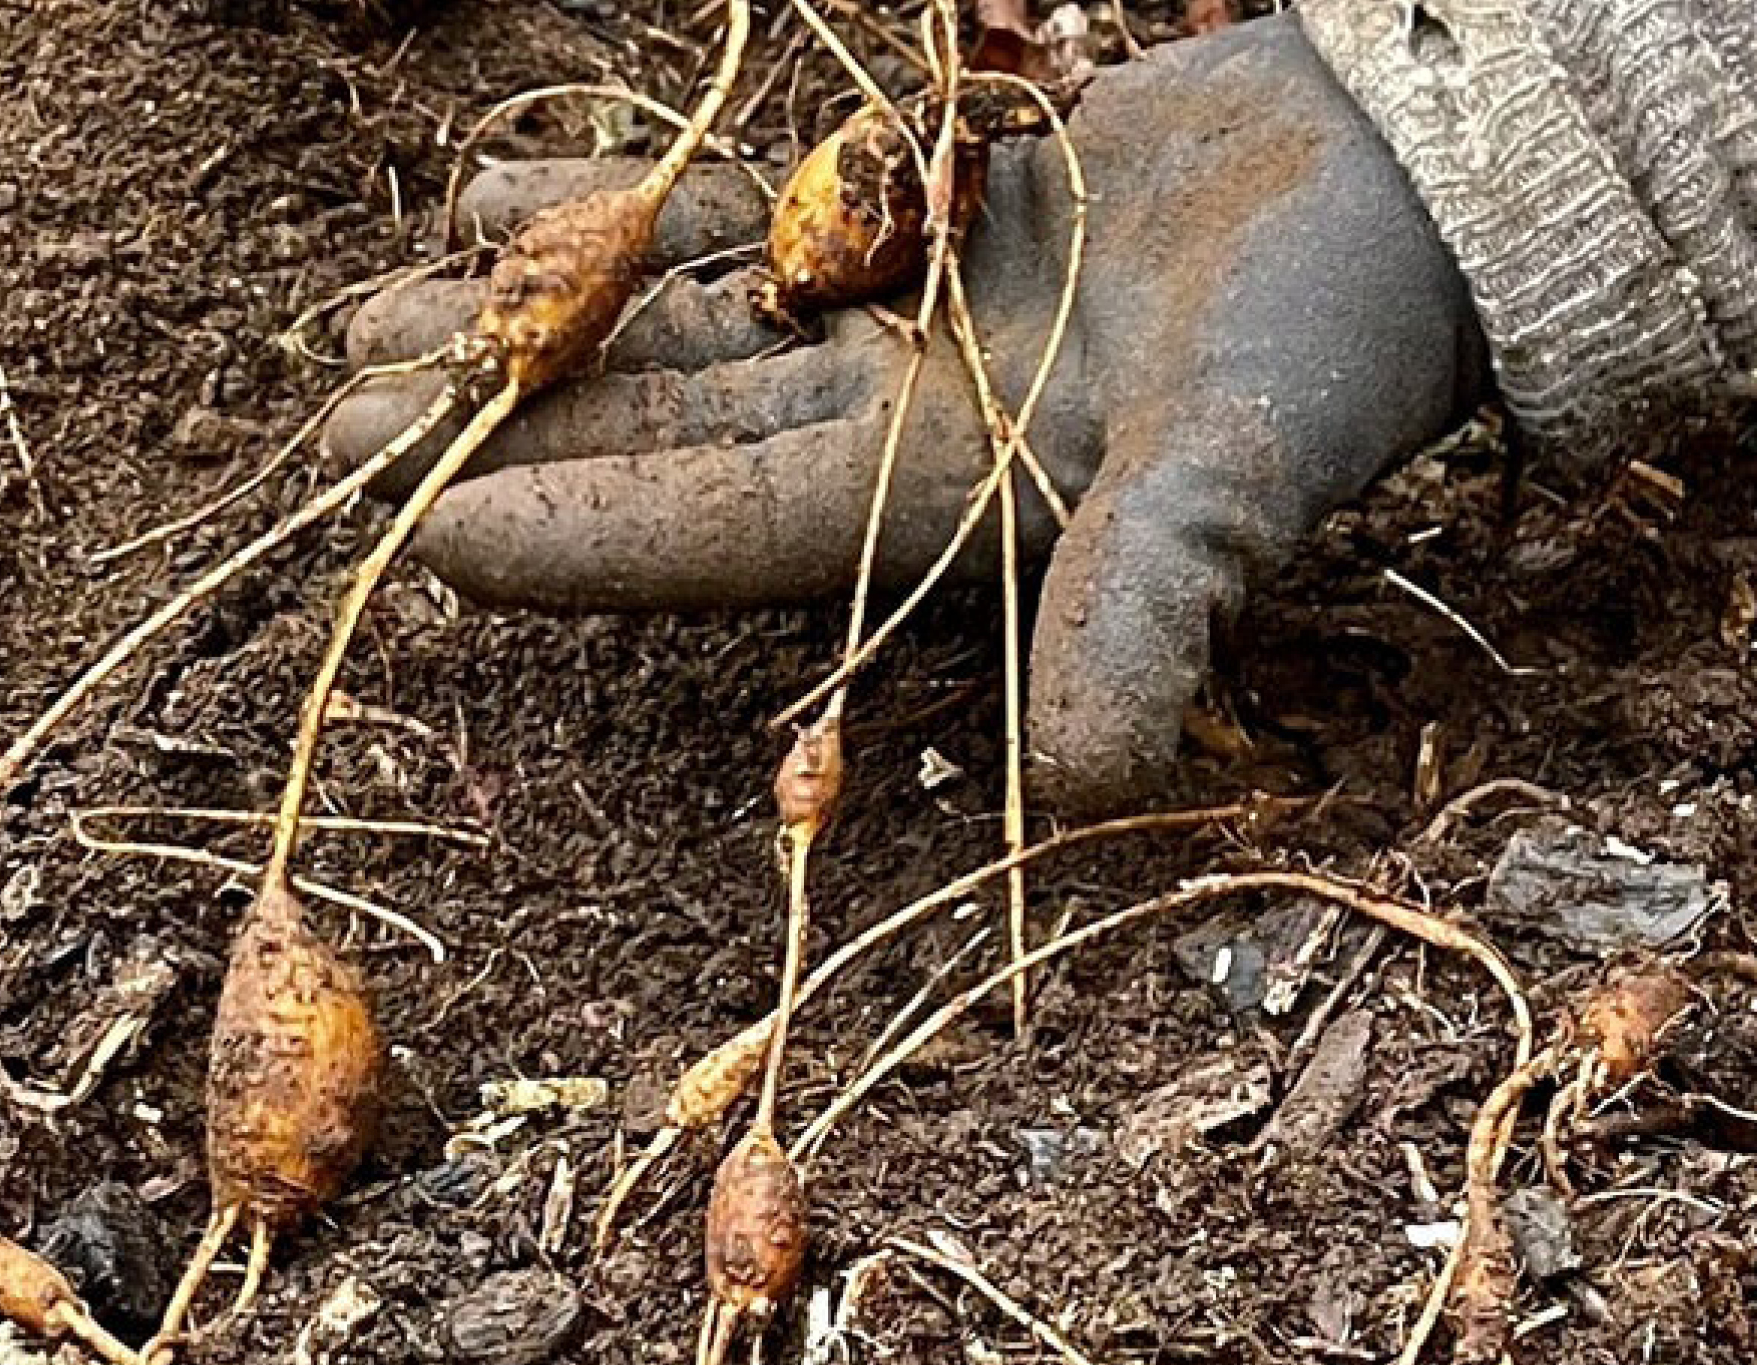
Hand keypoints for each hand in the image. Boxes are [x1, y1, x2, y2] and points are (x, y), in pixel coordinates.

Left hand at [315, 17, 1473, 811]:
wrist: (1429, 183)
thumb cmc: (1352, 327)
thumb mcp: (1253, 468)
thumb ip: (1158, 605)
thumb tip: (1087, 788)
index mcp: (950, 512)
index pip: (721, 532)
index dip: (576, 532)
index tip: (421, 529)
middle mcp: (901, 440)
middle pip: (657, 444)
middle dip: (496, 435)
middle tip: (327, 430)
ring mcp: (904, 331)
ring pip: (669, 339)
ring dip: (526, 334)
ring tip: (361, 326)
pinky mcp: (922, 228)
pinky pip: (735, 233)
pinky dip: (625, 221)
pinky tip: (493, 206)